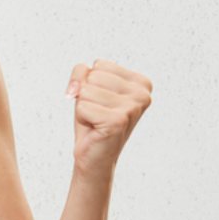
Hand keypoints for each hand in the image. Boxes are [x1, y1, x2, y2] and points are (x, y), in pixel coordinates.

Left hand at [65, 59, 152, 177]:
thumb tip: (76, 89)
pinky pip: (82, 106)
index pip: (100, 64)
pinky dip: (82, 118)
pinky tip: (95, 129)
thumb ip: (80, 73)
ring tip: (96, 120)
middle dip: (86, 95)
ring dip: (84, 107)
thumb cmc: (93, 120)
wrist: (95, 155)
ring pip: (86, 90)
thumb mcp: (87, 87)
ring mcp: (132, 108)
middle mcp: (142, 94)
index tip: (101, 102)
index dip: (90, 83)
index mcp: (141, 83)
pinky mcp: (118, 121)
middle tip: (97, 113)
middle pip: (93, 75)